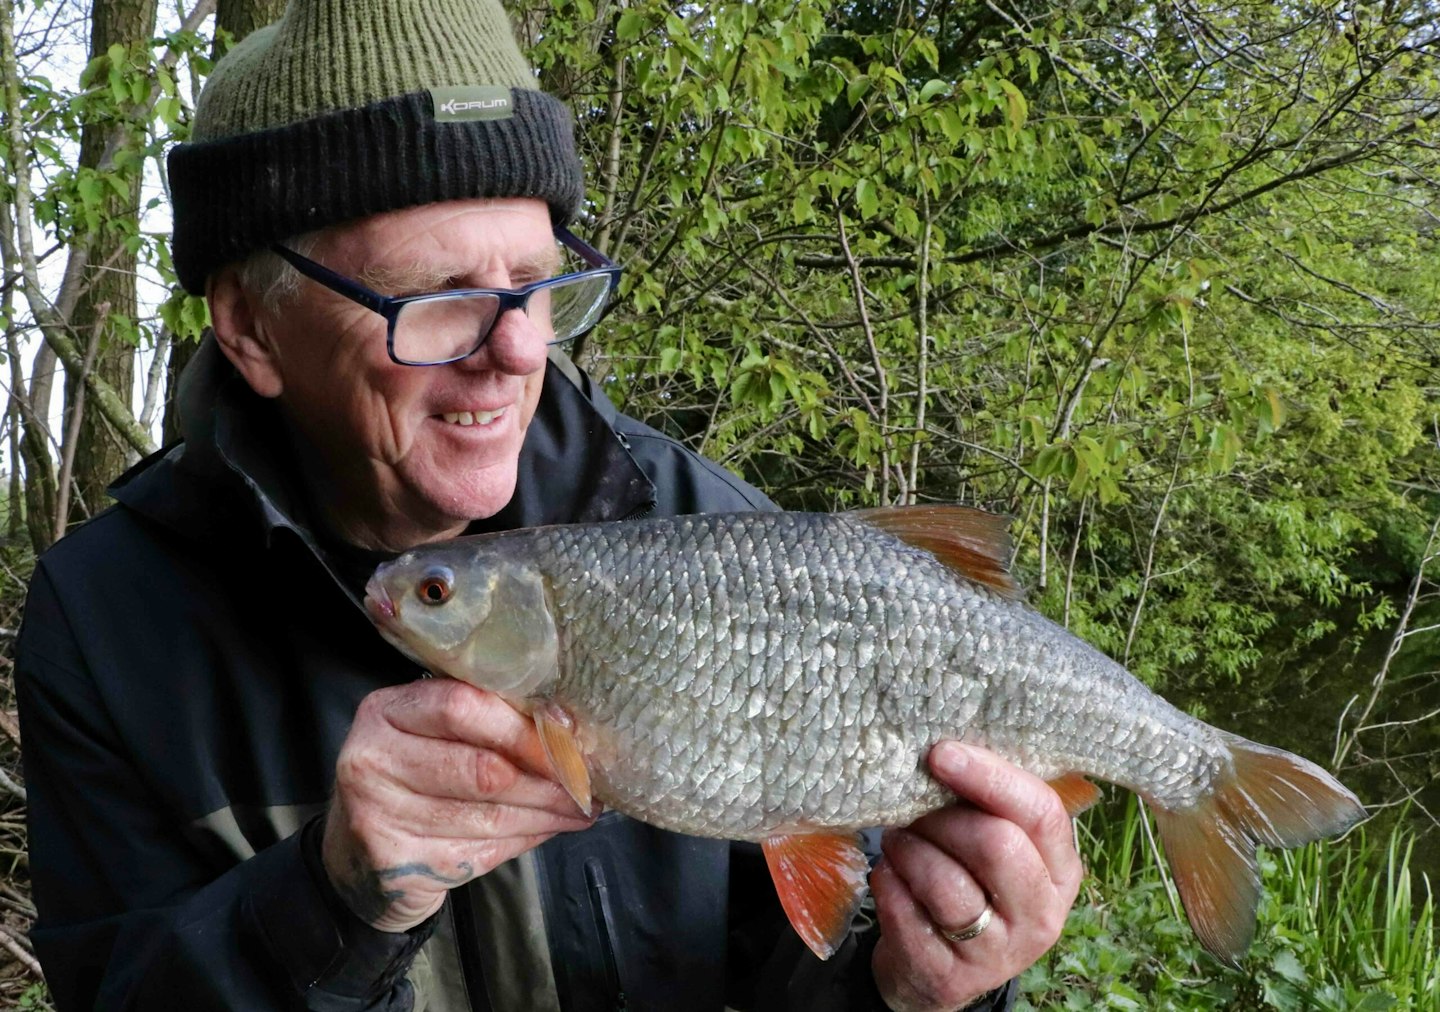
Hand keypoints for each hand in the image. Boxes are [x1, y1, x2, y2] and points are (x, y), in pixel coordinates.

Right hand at [322, 678, 595, 930]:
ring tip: (580, 808)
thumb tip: (566, 731)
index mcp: (386, 711)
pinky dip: (525, 839)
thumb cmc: (411, 782)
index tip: (568, 740)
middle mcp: (372, 759)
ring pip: (487, 815)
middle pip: (481, 769)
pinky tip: (549, 828)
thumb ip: (484, 726)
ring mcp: (377, 815)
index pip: (461, 707)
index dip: (522, 728)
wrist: (357, 859)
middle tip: (585, 784)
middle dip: (545, 779)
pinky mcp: (396, 864)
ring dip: (545, 813)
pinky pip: (480, 850)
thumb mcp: (432, 737)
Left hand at [869, 742, 1081, 1010]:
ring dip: (907, 849)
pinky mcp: (950, 978)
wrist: (936, 966)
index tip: (940, 753)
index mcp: (1060, 869)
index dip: (988, 776)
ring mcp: (998, 954)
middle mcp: (1041, 915)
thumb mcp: (994, 845)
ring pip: (944, 881)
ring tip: (898, 842)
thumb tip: (946, 745)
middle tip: (913, 809)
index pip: (1040, 811)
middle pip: (995, 843)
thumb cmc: (967, 881)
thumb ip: (986, 803)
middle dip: (942, 817)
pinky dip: (887, 883)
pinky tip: (889, 877)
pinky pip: (905, 913)